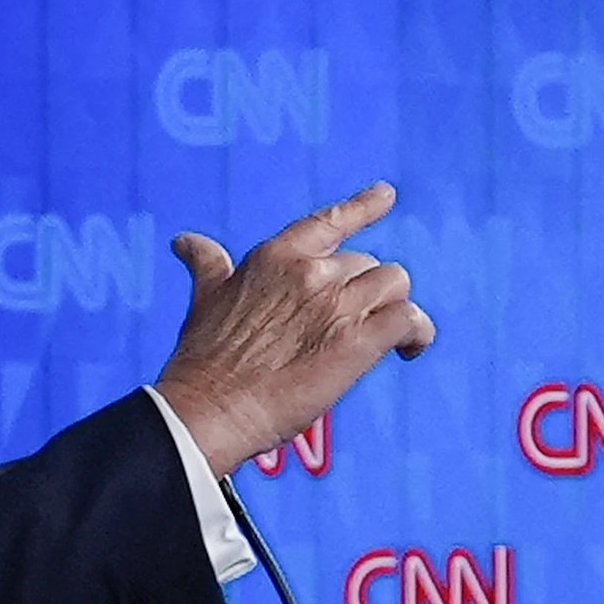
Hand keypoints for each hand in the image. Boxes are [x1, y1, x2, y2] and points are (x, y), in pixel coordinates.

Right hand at [150, 183, 437, 473]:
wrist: (210, 408)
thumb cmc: (205, 361)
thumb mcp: (205, 298)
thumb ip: (208, 265)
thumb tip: (185, 242)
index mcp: (276, 256)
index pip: (329, 221)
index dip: (363, 206)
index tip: (386, 195)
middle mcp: (311, 272)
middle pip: (370, 264)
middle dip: (369, 294)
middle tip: (357, 328)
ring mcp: (337, 304)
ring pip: (396, 286)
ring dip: (397, 310)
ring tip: (389, 341)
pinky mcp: (359, 341)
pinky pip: (409, 319)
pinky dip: (417, 333)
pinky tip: (408, 351)